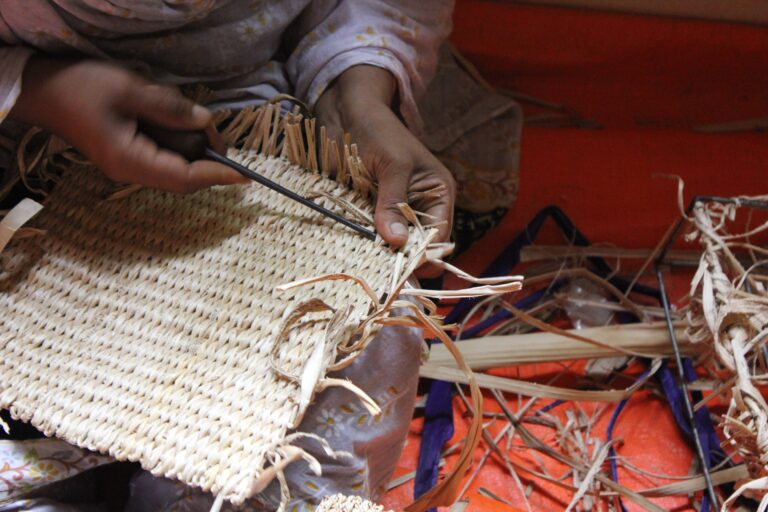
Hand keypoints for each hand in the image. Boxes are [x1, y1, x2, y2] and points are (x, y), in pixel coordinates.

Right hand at [9, 57, 243, 192]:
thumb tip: (206, 123)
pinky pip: (165, 153)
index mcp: (131, 161)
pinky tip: (166, 115)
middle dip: (204, 151)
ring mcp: (131, 166)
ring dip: (188, 141)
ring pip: (177, 163)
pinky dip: (175, 137)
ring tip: (180, 113)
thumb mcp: (129, 89)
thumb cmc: (80, 88)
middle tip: (207, 124)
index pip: (185, 178)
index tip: (245, 176)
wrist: (42, 90)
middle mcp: (132, 172)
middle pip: (185, 174)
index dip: (218, 176)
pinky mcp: (130, 154)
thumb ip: (171, 108)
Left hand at [314, 66, 454, 255]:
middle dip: (400, 256)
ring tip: (364, 257)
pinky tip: (351, 246)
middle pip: (416, 246)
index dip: (423, 253)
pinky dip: (362, 242)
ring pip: (391, 244)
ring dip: (378, 251)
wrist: (346, 113)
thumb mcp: (393, 165)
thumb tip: (398, 242)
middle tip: (380, 263)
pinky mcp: (370, 212)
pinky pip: (369, 235)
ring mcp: (393, 211)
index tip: (402, 263)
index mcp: (438, 194)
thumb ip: (394, 202)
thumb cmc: (379, 130)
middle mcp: (419, 206)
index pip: (438, 236)